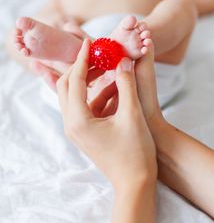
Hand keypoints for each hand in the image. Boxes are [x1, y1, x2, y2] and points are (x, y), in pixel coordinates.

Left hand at [56, 39, 156, 190]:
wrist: (136, 182)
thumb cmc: (135, 152)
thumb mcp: (132, 114)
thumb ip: (126, 84)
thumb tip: (123, 60)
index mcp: (79, 120)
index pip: (75, 80)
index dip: (82, 59)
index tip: (89, 42)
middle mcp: (72, 124)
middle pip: (67, 86)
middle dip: (81, 67)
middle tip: (97, 54)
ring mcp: (77, 129)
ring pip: (74, 95)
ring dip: (89, 80)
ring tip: (107, 68)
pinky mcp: (85, 132)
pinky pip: (85, 106)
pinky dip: (96, 94)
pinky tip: (115, 88)